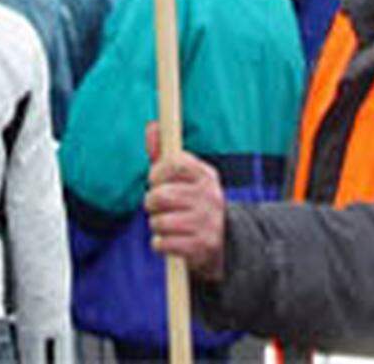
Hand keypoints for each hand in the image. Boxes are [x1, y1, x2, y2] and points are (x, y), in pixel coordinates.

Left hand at [143, 120, 226, 280]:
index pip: (175, 164)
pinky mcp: (202, 247)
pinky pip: (163, 243)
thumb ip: (164, 153)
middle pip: (162, 195)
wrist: (222, 243)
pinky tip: (169, 241)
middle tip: (156, 205)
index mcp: (206, 175)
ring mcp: (207, 222)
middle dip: (151, 202)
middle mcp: (210, 196)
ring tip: (164, 224)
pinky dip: (159, 244)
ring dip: (155, 225)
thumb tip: (152, 125)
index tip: (154, 180)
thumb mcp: (183, 178)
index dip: (157, 172)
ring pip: (160, 221)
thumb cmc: (192, 203)